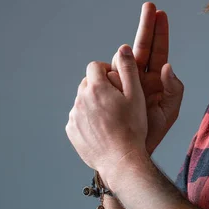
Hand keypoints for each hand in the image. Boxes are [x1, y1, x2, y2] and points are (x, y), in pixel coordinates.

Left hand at [66, 46, 148, 183]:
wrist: (121, 160)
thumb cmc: (132, 127)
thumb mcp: (136, 95)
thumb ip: (128, 69)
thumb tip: (123, 48)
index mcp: (96, 88)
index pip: (95, 66)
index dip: (108, 71)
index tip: (119, 83)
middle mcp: (80, 99)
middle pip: (88, 83)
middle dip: (101, 87)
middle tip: (118, 101)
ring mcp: (74, 116)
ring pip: (83, 100)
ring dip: (94, 103)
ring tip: (112, 117)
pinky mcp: (71, 131)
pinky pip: (78, 117)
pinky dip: (88, 119)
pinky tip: (103, 129)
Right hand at [110, 2, 183, 155]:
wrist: (130, 151)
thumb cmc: (153, 132)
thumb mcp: (169, 111)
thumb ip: (174, 89)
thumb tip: (167, 67)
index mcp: (155, 79)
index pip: (158, 50)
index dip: (159, 31)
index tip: (160, 12)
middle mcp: (138, 76)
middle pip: (142, 45)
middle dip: (146, 25)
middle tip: (149, 5)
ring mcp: (122, 81)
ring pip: (120, 60)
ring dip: (122, 59)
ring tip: (125, 69)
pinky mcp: (107, 90)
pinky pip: (105, 76)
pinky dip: (106, 72)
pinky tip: (105, 73)